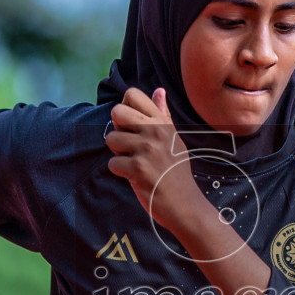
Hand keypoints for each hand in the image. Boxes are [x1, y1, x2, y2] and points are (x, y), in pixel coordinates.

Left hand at [105, 87, 202, 229]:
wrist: (184, 203)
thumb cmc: (176, 172)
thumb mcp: (174, 139)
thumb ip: (163, 115)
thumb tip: (159, 90)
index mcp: (162, 122)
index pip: (132, 94)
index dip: (125, 109)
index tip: (132, 127)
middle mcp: (155, 131)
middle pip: (116, 111)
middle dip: (117, 130)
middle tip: (129, 146)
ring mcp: (147, 149)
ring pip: (111, 139)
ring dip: (117, 154)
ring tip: (134, 163)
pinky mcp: (138, 168)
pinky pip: (112, 163)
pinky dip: (119, 172)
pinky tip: (135, 177)